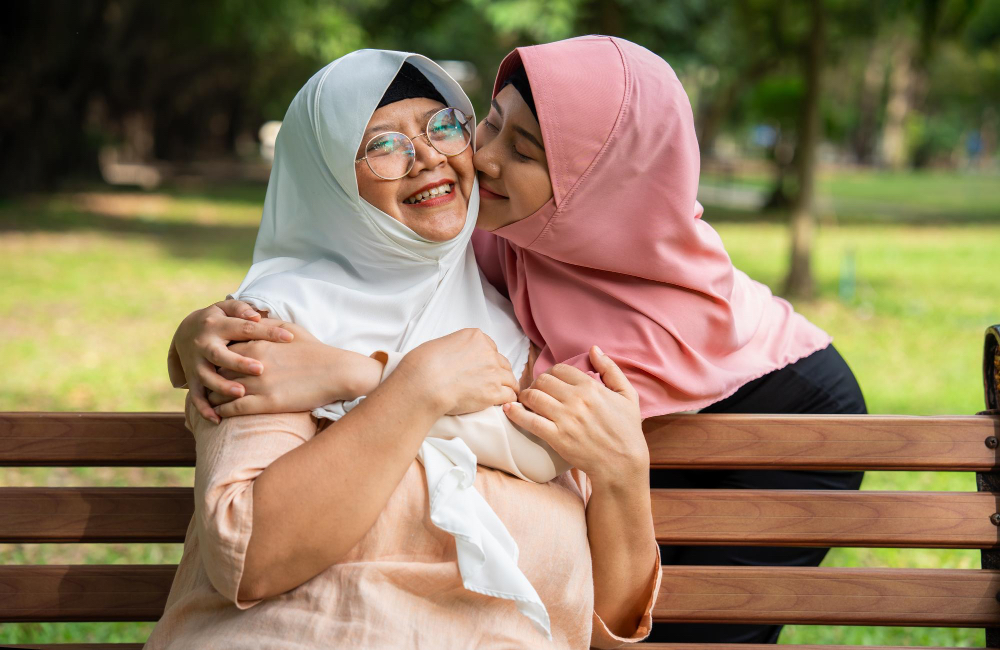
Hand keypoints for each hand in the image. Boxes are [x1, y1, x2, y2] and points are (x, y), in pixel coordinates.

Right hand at [170, 299, 293, 422]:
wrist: (185, 331)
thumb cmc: (219, 320)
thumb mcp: (226, 309)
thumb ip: (242, 309)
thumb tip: (256, 315)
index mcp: (217, 325)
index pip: (244, 328)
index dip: (267, 333)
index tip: (288, 338)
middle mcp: (204, 344)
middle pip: (220, 354)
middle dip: (238, 362)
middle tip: (260, 369)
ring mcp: (195, 364)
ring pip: (207, 377)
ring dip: (222, 386)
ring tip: (241, 393)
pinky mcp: (191, 379)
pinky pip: (196, 397)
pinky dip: (204, 409)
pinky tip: (218, 420)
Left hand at [208, 321, 384, 417]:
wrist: (336, 372)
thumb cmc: (315, 350)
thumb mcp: (289, 329)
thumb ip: (266, 324)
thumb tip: (252, 318)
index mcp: (256, 343)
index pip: (223, 349)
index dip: (215, 357)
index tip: (210, 362)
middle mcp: (253, 362)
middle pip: (217, 369)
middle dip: (209, 376)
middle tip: (203, 383)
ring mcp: (258, 384)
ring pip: (221, 391)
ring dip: (211, 397)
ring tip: (207, 401)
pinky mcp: (266, 403)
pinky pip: (234, 409)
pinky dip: (222, 412)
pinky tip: (219, 415)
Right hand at [397, 328, 518, 415]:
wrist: (425, 382)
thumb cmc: (424, 364)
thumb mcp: (441, 344)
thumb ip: (457, 348)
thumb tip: (456, 358)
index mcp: (476, 337)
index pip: (491, 348)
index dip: (489, 360)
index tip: (484, 368)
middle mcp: (488, 352)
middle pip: (503, 363)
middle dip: (499, 373)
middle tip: (493, 383)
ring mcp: (493, 372)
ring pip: (510, 380)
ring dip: (506, 386)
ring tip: (502, 394)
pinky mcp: (493, 392)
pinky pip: (510, 395)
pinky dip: (508, 400)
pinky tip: (503, 403)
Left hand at [503, 346, 647, 487]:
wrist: (622, 463)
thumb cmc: (627, 430)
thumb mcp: (628, 395)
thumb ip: (611, 369)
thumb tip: (594, 349)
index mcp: (591, 387)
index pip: (559, 369)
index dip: (551, 374)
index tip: (550, 382)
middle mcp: (576, 399)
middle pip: (543, 380)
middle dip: (537, 384)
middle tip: (536, 392)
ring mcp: (565, 419)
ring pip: (533, 396)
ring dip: (525, 397)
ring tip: (526, 402)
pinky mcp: (556, 437)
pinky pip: (529, 421)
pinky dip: (515, 413)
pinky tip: (510, 410)